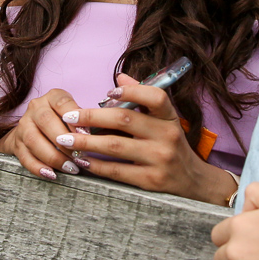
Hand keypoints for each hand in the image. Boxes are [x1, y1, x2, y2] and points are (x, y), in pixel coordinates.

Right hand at [0, 88, 81, 179]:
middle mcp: (35, 108)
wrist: (32, 128)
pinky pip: (25, 157)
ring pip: (34, 140)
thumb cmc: (60, 121)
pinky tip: (51, 174)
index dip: (74, 118)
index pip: (62, 103)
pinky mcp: (16, 144)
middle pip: (46, 121)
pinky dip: (38, 167)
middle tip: (79, 155)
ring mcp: (23, 126)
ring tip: (70, 167)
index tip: (86, 134)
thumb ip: (83, 120)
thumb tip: (95, 134)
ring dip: (54, 156)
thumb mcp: (72, 113)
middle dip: (64, 141)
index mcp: (52, 97)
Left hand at [49, 73, 236, 204]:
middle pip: (124, 119)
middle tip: (68, 116)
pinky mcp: (150, 180)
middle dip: (92, 116)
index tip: (107, 91)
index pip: (155, 97)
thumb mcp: (165, 120)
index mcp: (170, 117)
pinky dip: (95, 164)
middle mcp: (167, 136)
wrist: (192, 181)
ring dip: (86, 141)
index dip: (131, 91)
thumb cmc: (171, 144)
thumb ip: (143, 97)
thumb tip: (120, 78)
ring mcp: (159, 159)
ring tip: (65, 138)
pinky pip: (116, 171)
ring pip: (115, 146)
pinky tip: (81, 159)